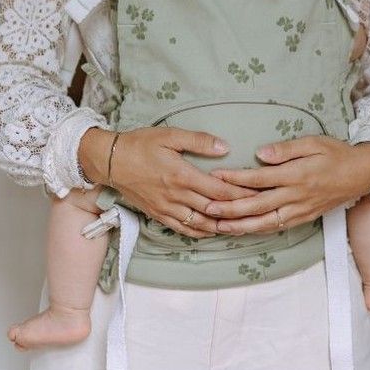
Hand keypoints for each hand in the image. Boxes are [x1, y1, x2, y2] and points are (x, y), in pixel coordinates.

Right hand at [78, 127, 258, 238]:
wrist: (110, 161)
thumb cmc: (140, 144)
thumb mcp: (170, 135)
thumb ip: (198, 141)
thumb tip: (225, 147)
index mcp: (182, 175)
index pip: (219, 190)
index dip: (241, 194)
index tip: (258, 194)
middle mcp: (176, 196)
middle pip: (214, 210)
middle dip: (238, 213)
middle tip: (259, 214)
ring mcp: (167, 208)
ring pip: (201, 224)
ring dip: (222, 227)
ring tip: (242, 226)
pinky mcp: (158, 215)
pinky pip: (184, 229)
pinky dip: (201, 233)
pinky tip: (213, 231)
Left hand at [204, 136, 369, 234]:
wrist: (362, 174)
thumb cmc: (336, 153)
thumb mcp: (314, 143)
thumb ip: (286, 149)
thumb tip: (259, 154)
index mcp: (297, 175)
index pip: (259, 179)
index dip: (235, 179)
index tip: (215, 177)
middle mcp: (297, 196)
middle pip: (258, 205)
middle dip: (230, 209)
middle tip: (207, 208)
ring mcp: (301, 210)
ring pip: (266, 222)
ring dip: (241, 226)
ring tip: (218, 226)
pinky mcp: (304, 218)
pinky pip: (278, 227)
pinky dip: (259, 231)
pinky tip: (243, 231)